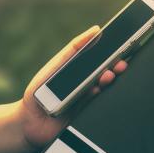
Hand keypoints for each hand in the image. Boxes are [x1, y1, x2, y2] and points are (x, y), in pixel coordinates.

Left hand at [18, 25, 128, 148]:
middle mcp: (90, 85)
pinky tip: (98, 91)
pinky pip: (99, 106)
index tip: (124, 45)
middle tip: (120, 64)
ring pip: (106, 89)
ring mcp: (90, 101)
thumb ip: (74, 48)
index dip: (116, 52)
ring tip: (108, 76)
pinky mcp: (88, 115)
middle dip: (116, 68)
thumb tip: (96, 30)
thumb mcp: (57, 64)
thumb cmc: (39, 90)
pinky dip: (100, 98)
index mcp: (84, 70)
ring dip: (108, 82)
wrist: (29, 122)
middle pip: (109, 73)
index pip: (104, 59)